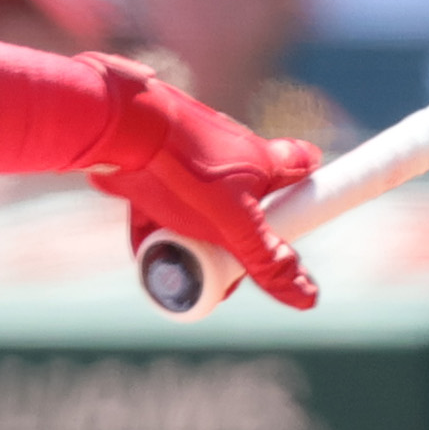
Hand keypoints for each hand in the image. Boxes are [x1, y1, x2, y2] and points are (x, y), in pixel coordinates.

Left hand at [65, 56, 321, 310]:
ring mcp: (192, 160)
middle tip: (230, 271)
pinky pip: (160, 208)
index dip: (307, 194)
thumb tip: (309, 298)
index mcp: (263, 161)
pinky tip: (147, 259)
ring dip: (194, 240)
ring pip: (203, 207)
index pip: (304, 168)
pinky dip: (156, 233)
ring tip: (182, 269)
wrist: (118, 131)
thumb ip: (265, 260)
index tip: (294, 228)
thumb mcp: (232, 223)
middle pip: (250, 202)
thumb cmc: (183, 172)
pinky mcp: (153, 168)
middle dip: (240, 240)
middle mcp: (232, 155)